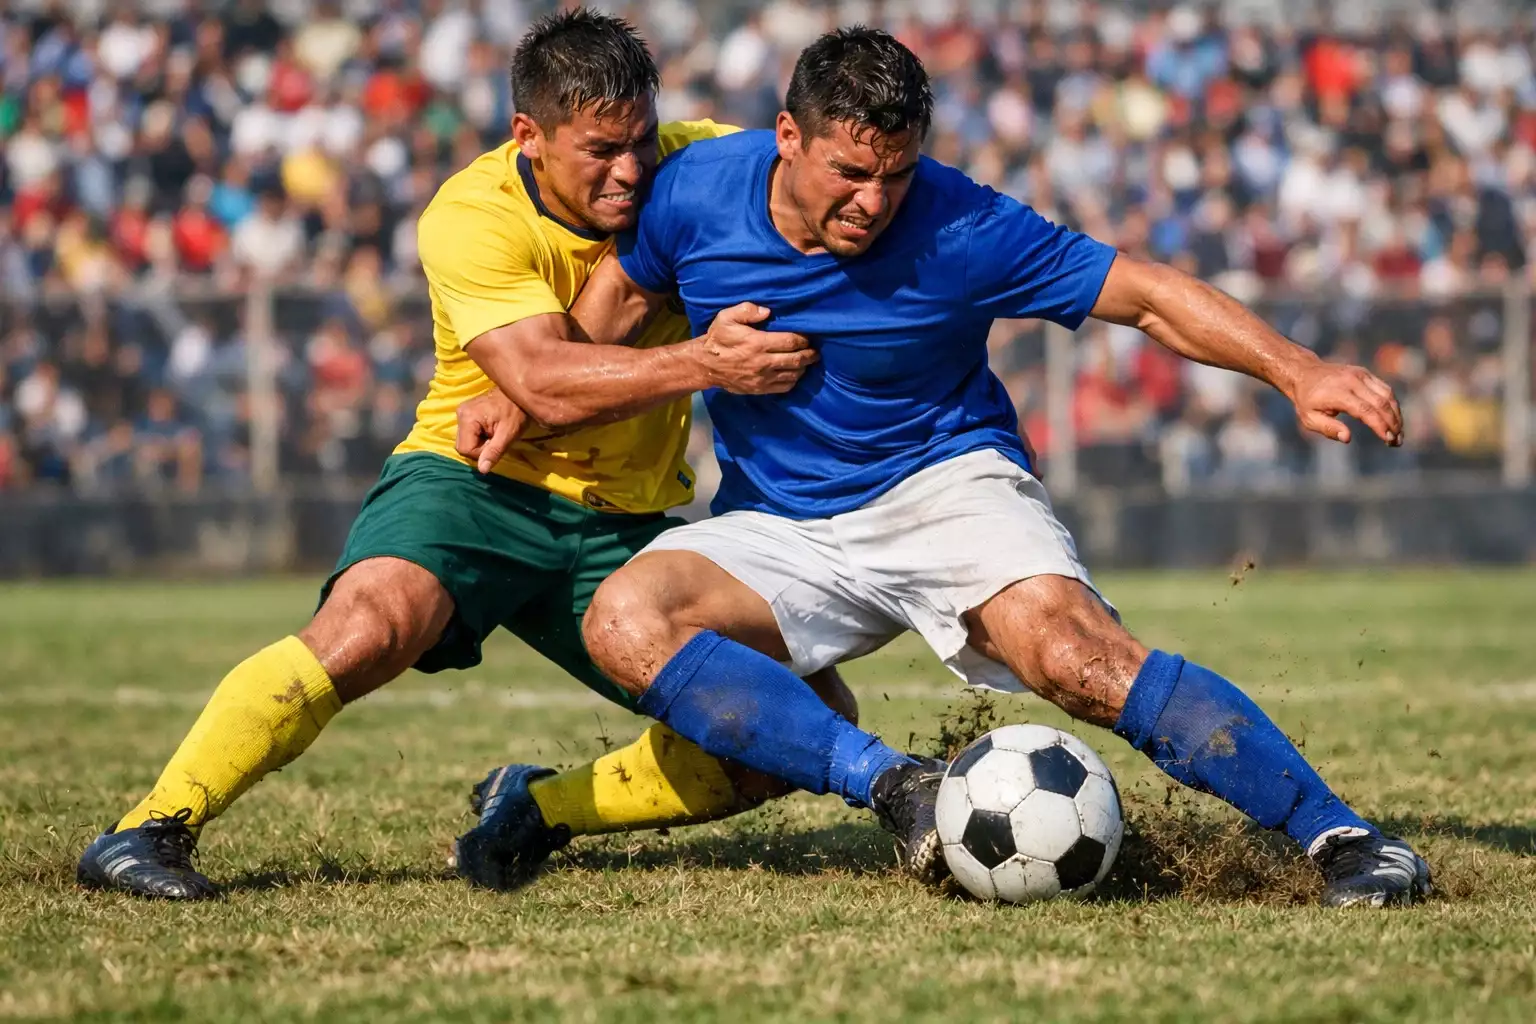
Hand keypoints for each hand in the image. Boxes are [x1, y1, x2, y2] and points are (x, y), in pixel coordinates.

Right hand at [456, 388, 528, 472]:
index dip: (481, 453)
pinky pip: (467, 434)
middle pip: (462, 446)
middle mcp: (460, 413)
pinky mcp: (466, 413)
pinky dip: (478, 436)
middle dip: (480, 448)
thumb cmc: (516, 412)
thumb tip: (482, 470)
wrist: (518, 394)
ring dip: (479, 442)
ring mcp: (461, 412)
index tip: (495, 443)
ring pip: (465, 441)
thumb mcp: (508, 434)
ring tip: (494, 432)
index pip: (465, 449)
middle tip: (496, 438)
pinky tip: (490, 429)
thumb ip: (494, 452)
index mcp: (467, 417)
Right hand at [694, 302, 817, 393]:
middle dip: (809, 355)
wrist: (705, 365)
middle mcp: (763, 363)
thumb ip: (747, 310)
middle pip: (796, 360)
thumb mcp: (726, 318)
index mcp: (757, 344)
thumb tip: (767, 311)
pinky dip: (793, 380)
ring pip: (793, 375)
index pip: (790, 342)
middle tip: (815, 351)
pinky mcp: (760, 389)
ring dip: (803, 368)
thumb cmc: (718, 339)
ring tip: (807, 361)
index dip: (803, 340)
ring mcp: (763, 378)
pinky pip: (784, 387)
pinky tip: (795, 374)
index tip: (808, 337)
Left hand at [1289, 361, 1402, 445]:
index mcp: (1338, 393)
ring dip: (1396, 415)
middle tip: (1397, 442)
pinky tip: (1393, 419)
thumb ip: (1328, 428)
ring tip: (1398, 433)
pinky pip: (1385, 389)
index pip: (1366, 410)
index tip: (1389, 440)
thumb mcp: (1309, 418)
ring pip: (1387, 395)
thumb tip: (1347, 438)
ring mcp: (1361, 375)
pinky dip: (1392, 405)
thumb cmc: (1307, 400)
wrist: (1305, 373)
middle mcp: (1352, 381)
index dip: (1380, 426)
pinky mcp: (1365, 373)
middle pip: (1381, 403)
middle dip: (1393, 423)